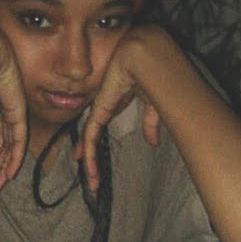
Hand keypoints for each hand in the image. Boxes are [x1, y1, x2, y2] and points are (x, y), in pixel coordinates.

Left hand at [74, 28, 164, 189]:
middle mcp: (104, 107)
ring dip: (90, 163)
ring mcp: (99, 110)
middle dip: (89, 158)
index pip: (100, 127)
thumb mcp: (154, 104)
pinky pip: (90, 136)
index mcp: (115, 103)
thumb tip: (152, 143)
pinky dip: (89, 153)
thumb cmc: (153, 73)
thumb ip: (150, 123)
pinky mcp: (99, 111)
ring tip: (92, 183)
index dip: (93, 145)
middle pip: (91, 137)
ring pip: (89, 141)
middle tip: (92, 180)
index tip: (90, 162)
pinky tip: (87, 167)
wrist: (144, 58)